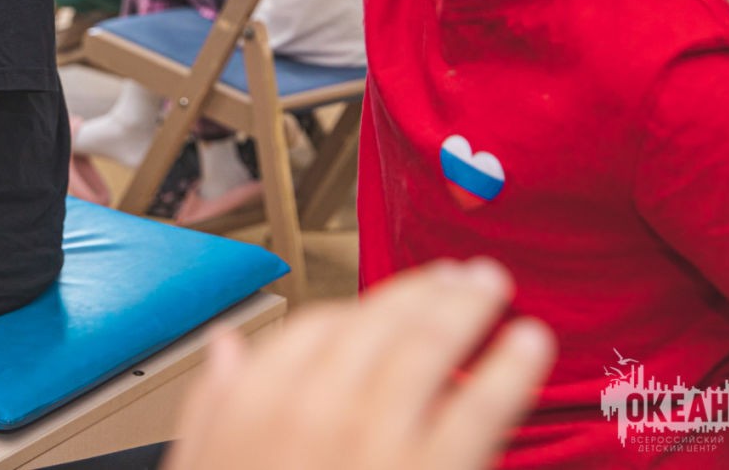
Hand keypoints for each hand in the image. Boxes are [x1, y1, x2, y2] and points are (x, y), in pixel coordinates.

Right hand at [163, 259, 555, 469]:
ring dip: (468, 310)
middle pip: (381, 324)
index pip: (318, 327)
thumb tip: (225, 349)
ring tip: (495, 292)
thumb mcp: (200, 463)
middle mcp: (316, 406)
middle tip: (465, 276)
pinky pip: (480, 406)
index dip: (363, 308)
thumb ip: (211, 405)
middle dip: (428, 292)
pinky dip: (510, 368)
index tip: (393, 304)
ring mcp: (376, 438)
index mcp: (256, 400)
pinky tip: (528, 345)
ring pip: (430, 349)